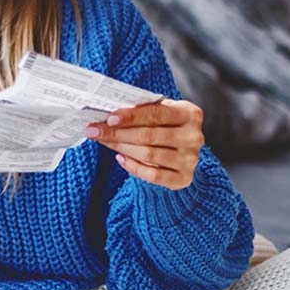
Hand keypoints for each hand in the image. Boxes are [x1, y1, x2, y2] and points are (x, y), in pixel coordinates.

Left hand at [85, 99, 204, 189]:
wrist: (182, 151)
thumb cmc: (166, 126)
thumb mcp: (161, 113)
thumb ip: (142, 111)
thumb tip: (109, 115)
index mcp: (190, 114)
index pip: (156, 114)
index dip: (131, 116)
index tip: (109, 118)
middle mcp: (193, 137)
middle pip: (149, 136)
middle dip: (118, 133)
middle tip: (95, 131)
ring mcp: (190, 159)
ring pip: (149, 155)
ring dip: (121, 148)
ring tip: (105, 142)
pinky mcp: (183, 178)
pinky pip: (153, 175)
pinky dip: (133, 167)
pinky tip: (120, 158)